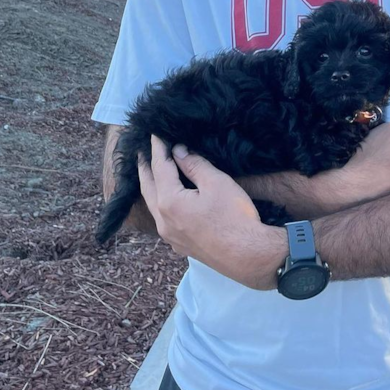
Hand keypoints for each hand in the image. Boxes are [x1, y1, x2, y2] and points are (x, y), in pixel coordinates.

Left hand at [137, 135, 285, 289]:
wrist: (248, 256)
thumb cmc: (234, 217)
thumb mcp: (217, 183)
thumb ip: (194, 165)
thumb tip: (178, 151)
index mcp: (169, 202)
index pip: (160, 168)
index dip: (158, 149)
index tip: (155, 133)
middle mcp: (163, 221)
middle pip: (148, 189)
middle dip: (144, 169)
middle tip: (141, 152)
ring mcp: (170, 237)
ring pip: (154, 206)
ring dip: (151, 187)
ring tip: (151, 173)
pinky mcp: (181, 245)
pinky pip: (163, 220)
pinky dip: (161, 204)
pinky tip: (168, 200)